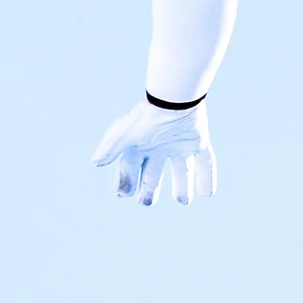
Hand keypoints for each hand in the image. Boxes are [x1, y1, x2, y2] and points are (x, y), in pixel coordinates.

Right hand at [90, 97, 215, 205]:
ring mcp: (179, 145)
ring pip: (181, 170)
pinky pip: (204, 162)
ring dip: (182, 187)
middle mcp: (159, 147)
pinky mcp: (198, 142)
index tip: (123, 194)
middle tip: (146, 202)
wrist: (174, 100)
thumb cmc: (145, 117)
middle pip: (153, 174)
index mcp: (140, 146)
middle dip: (149, 189)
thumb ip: (110, 148)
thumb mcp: (123, 134)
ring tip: (183, 202)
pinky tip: (208, 194)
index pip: (130, 169)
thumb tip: (95, 163)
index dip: (125, 182)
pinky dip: (207, 178)